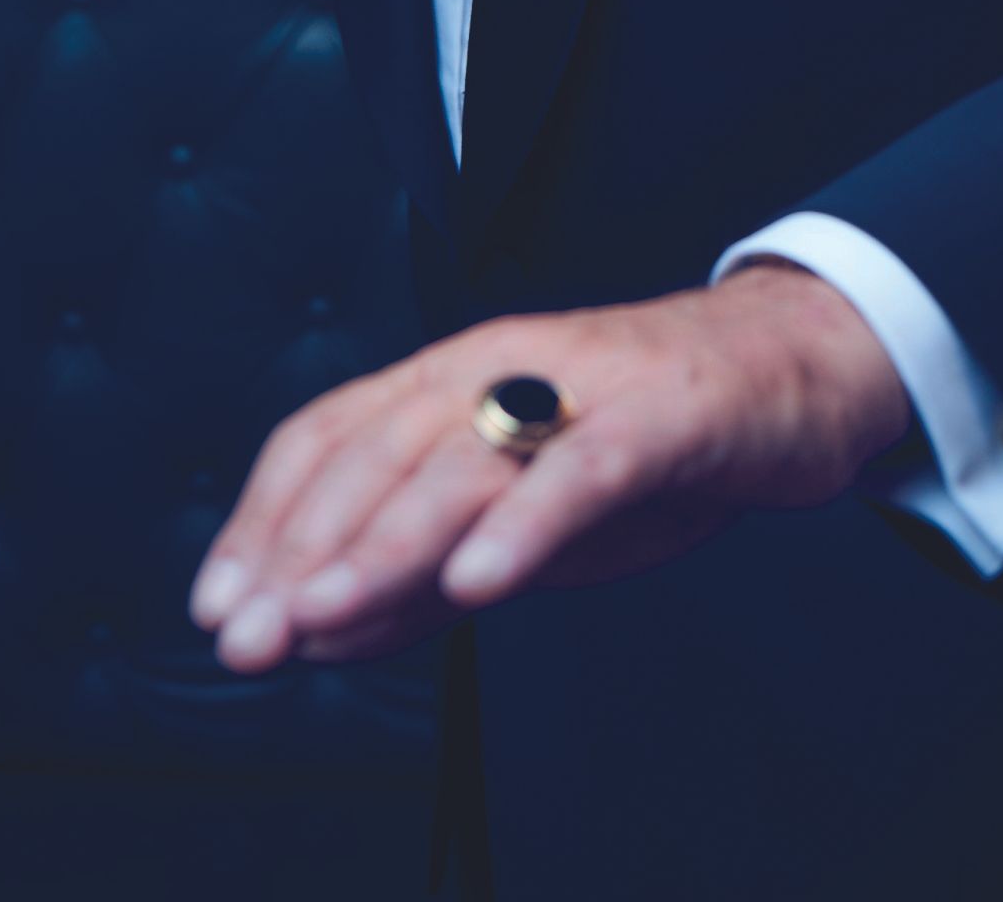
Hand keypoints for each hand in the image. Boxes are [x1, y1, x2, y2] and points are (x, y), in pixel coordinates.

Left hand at [188, 265, 911, 670]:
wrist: (786, 372)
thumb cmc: (640, 443)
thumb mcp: (514, 514)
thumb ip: (421, 568)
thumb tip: (317, 627)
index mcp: (452, 377)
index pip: (330, 435)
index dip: (264, 519)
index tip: (216, 606)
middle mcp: (498, 365)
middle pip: (377, 450)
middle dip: (301, 549)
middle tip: (248, 637)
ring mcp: (578, 385)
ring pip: (462, 460)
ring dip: (384, 545)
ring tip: (323, 616)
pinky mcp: (658, 416)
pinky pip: (579, 472)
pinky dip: (523, 527)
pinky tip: (476, 588)